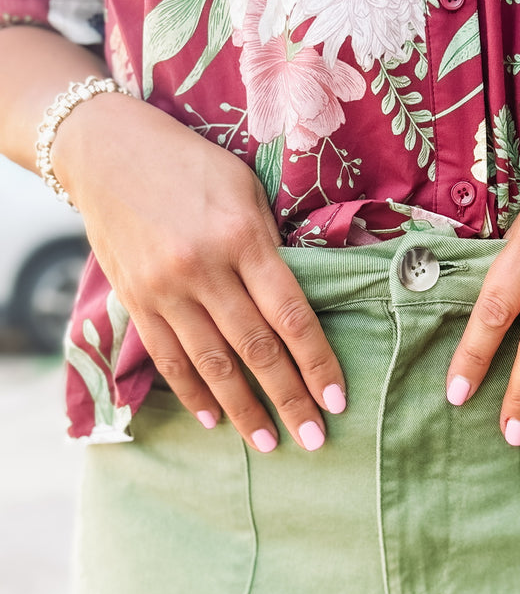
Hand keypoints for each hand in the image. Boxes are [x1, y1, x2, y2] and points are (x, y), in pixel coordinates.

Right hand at [54, 93, 344, 452]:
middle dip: (290, 399)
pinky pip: (169, 358)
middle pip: (256, 349)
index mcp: (242, 237)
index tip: (337, 400)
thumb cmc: (193, 166)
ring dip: (243, 410)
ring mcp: (164, 289)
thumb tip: (298, 305)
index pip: (291, 315)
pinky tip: (214, 420)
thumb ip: (271, 248)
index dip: (317, 363)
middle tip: (315, 439)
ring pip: (212, 364)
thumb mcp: (246, 190)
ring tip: (268, 444)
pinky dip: (192, 393)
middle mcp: (203, 268)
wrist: (107, 149)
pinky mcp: (135, 301)